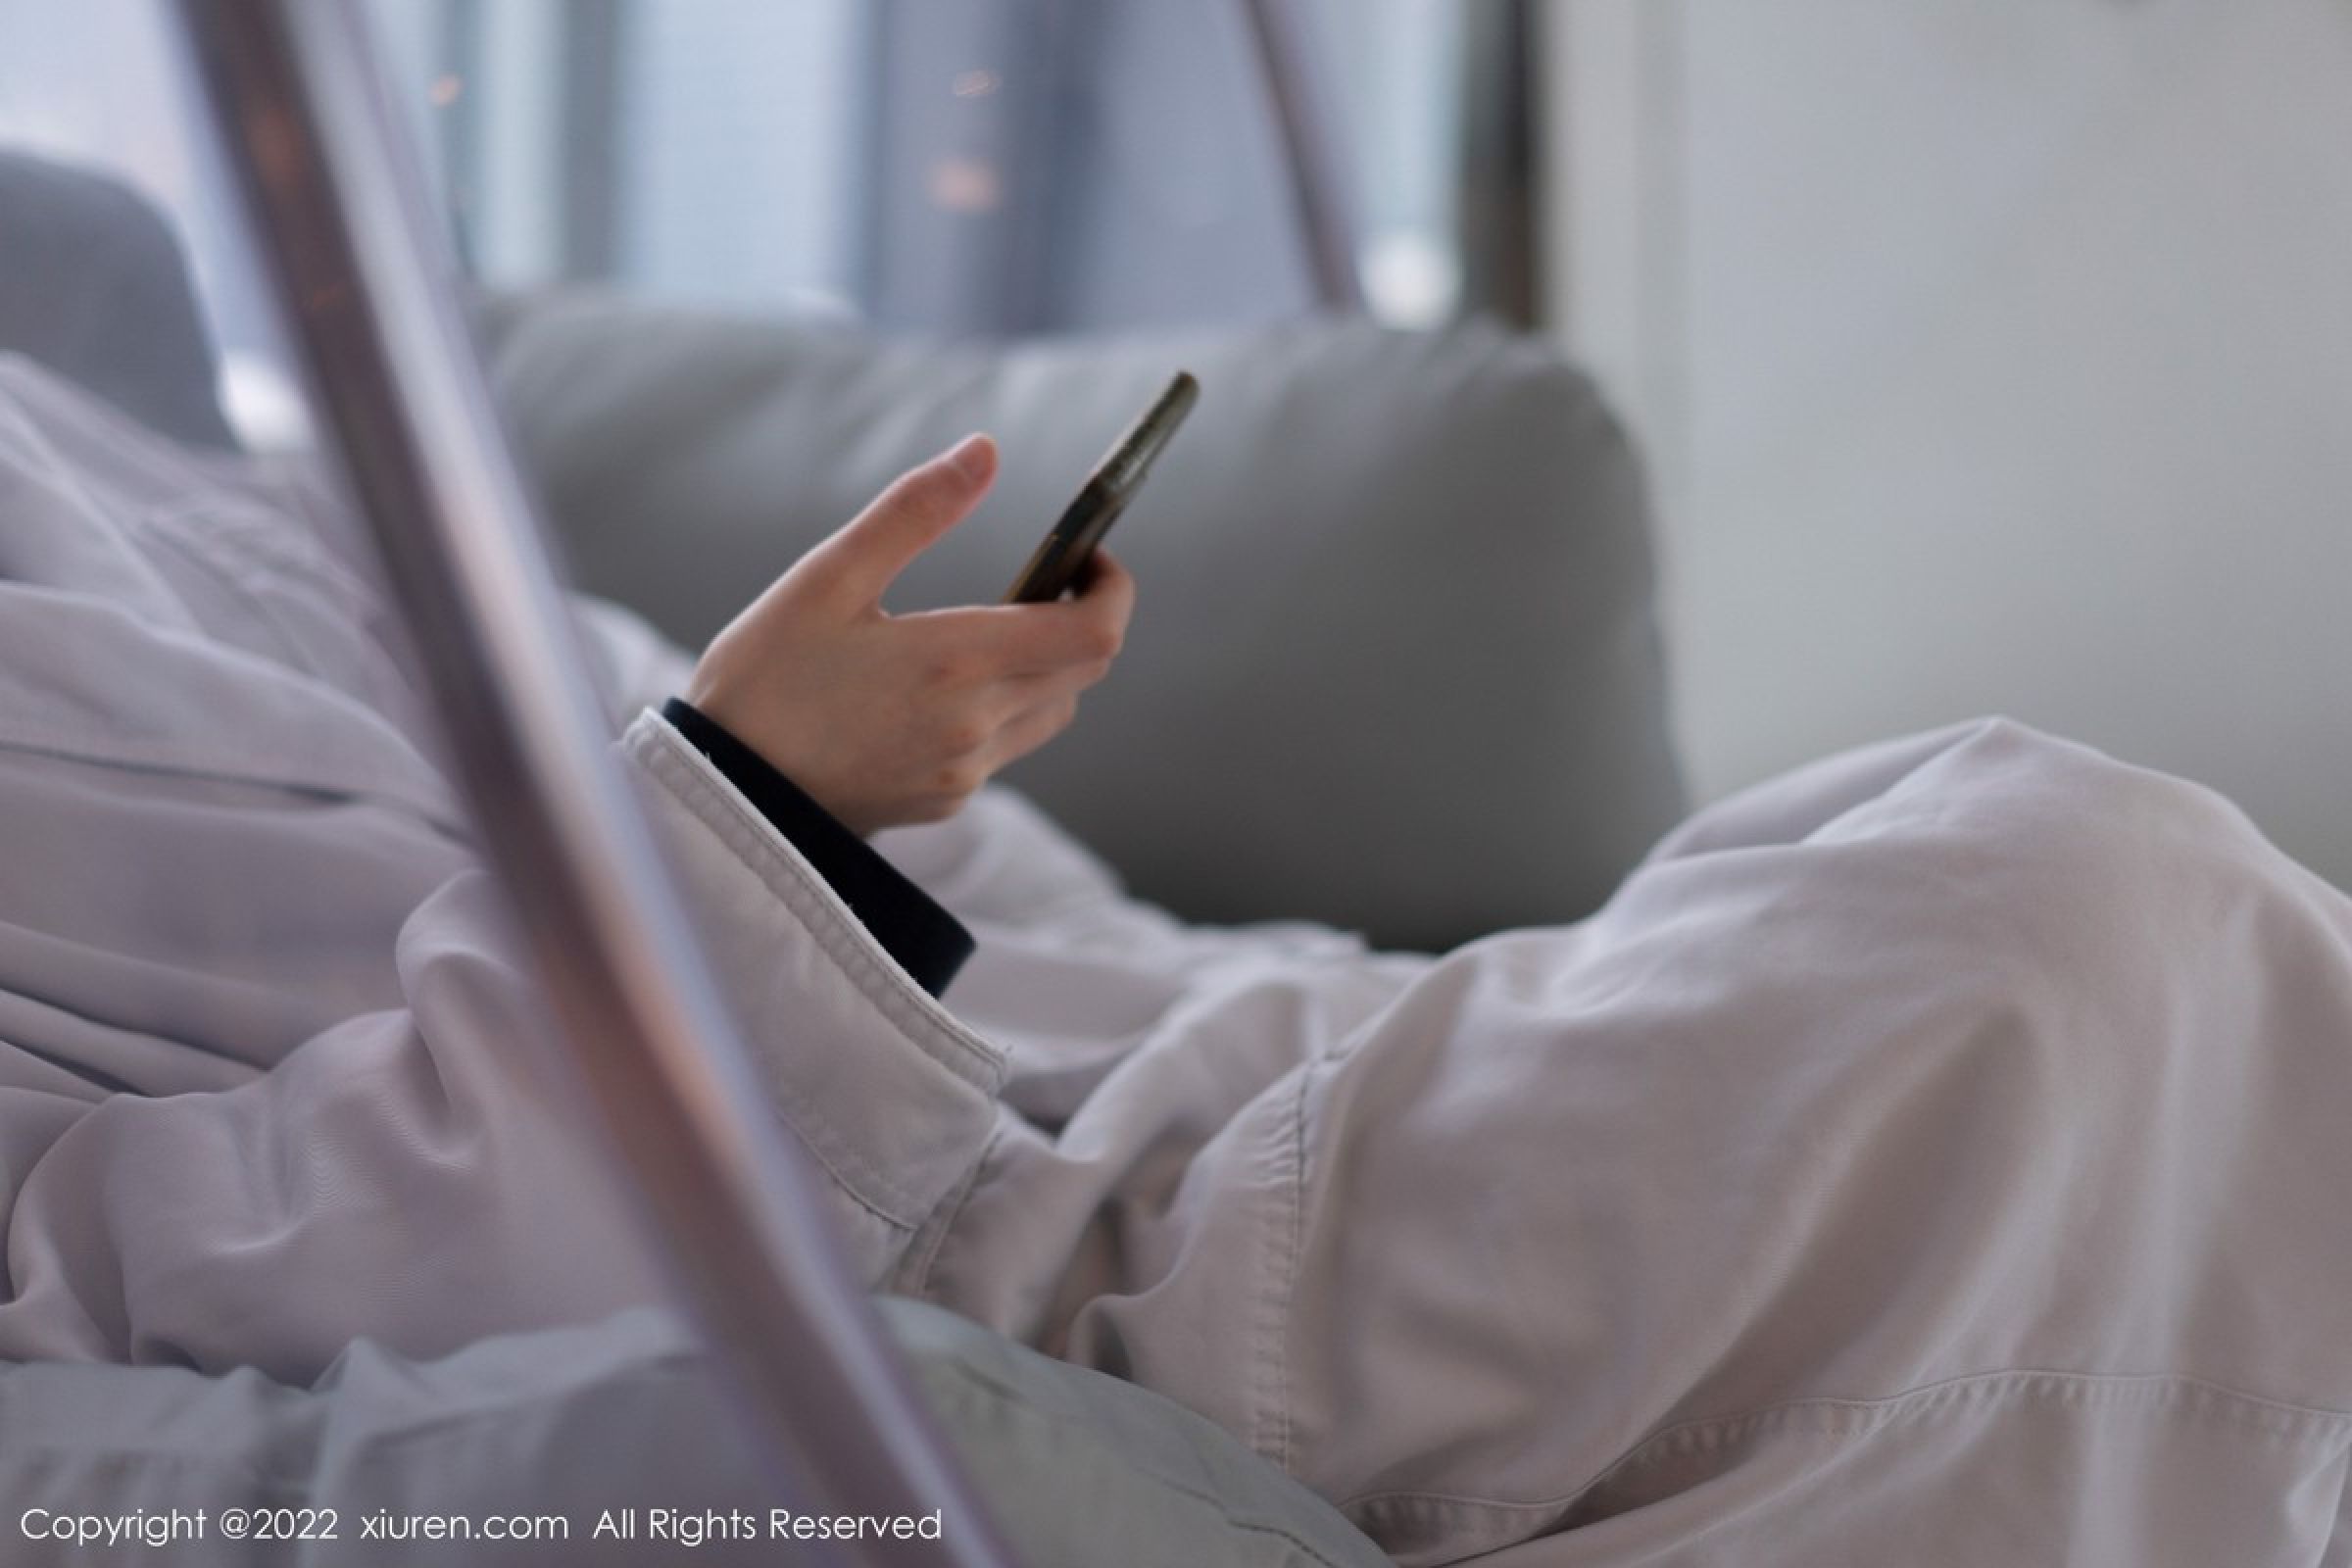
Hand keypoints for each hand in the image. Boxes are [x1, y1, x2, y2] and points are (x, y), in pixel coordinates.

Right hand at [685, 434, 1134, 834]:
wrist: (719, 795)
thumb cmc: (763, 678)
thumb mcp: (827, 578)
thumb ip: (915, 511)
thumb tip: (985, 451)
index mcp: (957, 662)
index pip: (1095, 632)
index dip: (1112, 589)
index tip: (1086, 556)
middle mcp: (976, 725)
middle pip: (1084, 669)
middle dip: (1079, 616)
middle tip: (1039, 579)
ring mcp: (964, 771)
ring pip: (1051, 709)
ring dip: (1043, 664)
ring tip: (982, 629)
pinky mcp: (944, 800)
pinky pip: (1004, 748)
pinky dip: (999, 707)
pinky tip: (935, 686)